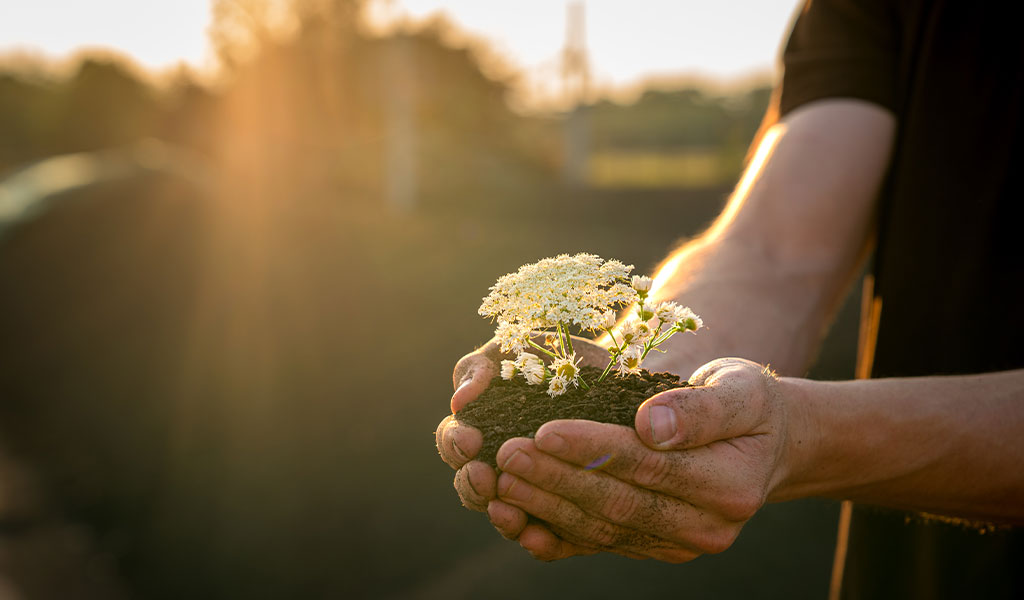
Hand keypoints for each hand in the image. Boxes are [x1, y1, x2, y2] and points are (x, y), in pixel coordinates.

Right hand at [435, 336, 609, 552]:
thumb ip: (484, 368)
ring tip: (506, 509)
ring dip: (498, 513)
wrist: (614, 377)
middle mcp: (499, 463)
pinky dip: (535, 539)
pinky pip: (544, 534)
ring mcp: (529, 489)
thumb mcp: (520, 351)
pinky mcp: (561, 510)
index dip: (455, 444)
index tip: (471, 440)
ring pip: (502, 513)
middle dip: (471, 483)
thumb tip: (460, 400)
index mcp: (481, 426)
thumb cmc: (557, 358)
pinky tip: (536, 536)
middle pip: (470, 484)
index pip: (454, 443)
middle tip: (484, 477)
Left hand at [489, 357, 794, 561]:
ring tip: (500, 477)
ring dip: (545, 505)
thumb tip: (650, 425)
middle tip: (508, 453)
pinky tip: (514, 519)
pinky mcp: (652, 546)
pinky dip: (553, 534)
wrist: (766, 444)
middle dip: (556, 479)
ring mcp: (677, 543)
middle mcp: (705, 527)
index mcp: (729, 486)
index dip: (593, 449)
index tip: (545, 429)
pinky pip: (597, 544)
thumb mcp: (741, 391)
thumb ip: (700, 409)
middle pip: (617, 503)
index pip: (649, 467)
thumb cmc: (749, 405)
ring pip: (601, 527)